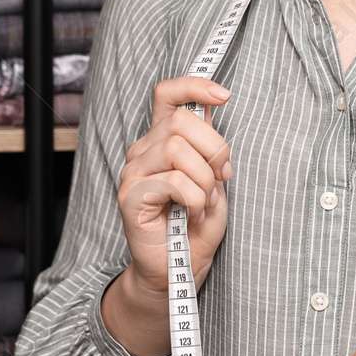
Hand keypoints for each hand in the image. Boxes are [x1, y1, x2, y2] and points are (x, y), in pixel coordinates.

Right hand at [115, 76, 233, 299]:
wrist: (178, 270)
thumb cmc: (197, 226)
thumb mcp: (214, 181)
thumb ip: (210, 151)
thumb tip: (213, 119)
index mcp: (162, 141)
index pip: (167, 94)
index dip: (194, 85)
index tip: (224, 95)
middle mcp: (143, 151)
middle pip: (182, 121)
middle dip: (215, 149)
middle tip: (222, 178)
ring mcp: (133, 173)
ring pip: (178, 149)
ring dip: (205, 180)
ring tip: (205, 203)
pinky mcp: (130, 197)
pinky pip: (174, 181)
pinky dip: (196, 199)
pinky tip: (194, 215)